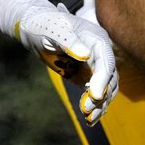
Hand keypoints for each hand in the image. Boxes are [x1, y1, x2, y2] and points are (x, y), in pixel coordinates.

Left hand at [20, 6, 118, 123]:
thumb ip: (69, 41)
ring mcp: (95, 66)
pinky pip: (95, 93)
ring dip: (99, 105)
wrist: (35, 27)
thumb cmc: (45, 24)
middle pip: (109, 78)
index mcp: (97, 39)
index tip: (95, 96)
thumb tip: (86, 55)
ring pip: (105, 89)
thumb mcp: (55, 30)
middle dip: (99, 95)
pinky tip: (89, 120)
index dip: (102, 80)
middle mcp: (100, 53)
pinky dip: (94, 106)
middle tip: (86, 110)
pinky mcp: (87, 76)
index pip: (106, 62)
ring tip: (89, 120)